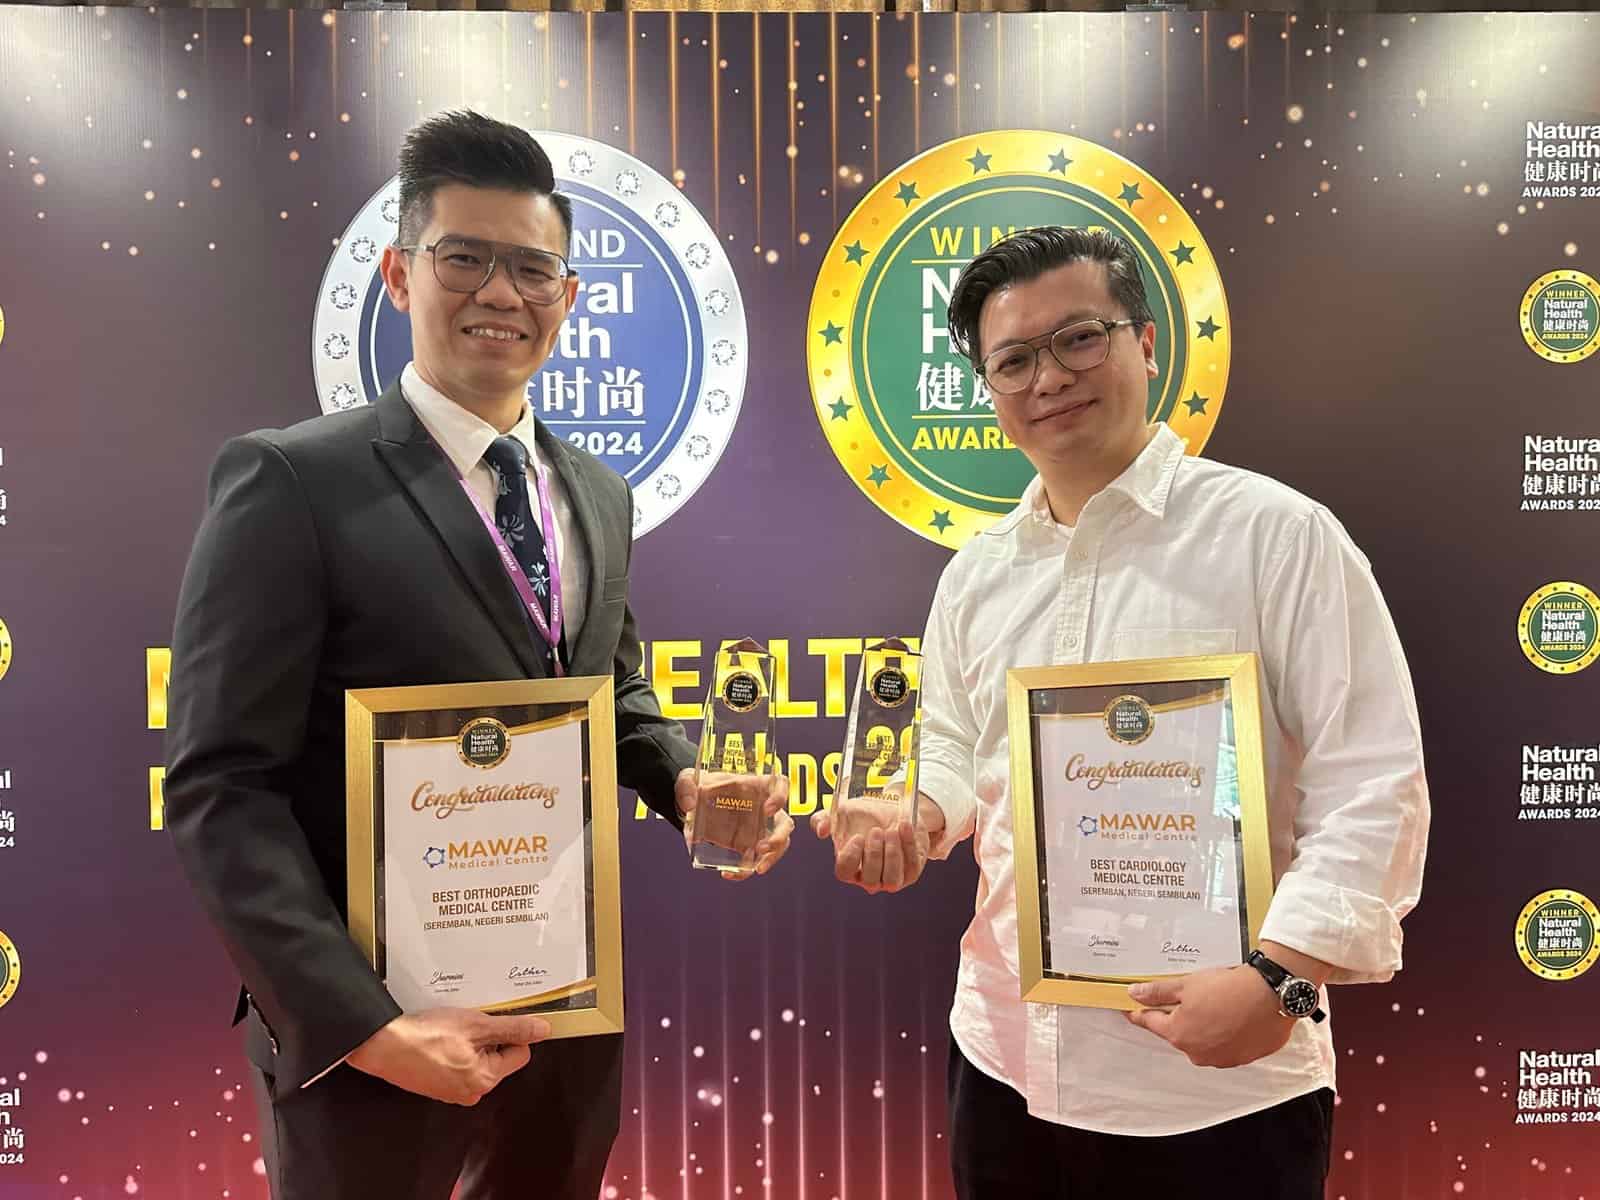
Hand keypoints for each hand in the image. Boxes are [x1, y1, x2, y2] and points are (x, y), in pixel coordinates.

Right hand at [346, 1008, 551, 1104]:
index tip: (498, 1017)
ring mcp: (452, 1091)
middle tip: (471, 1021)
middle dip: (489, 1036)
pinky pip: (458, 1064)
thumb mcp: (477, 1024)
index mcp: (485, 1079)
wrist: (383, 1045)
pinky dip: (455, 1049)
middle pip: (498, 1057)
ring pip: (477, 1059)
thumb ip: (513, 1028)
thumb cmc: (426, 1036)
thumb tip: (543, 1031)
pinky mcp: (437, 1085)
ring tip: (452, 1028)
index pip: (520, 1053)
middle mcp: (471, 1092)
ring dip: (471, 1040)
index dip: (512, 1031)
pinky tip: (441, 1036)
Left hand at [674, 767, 793, 877]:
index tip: (768, 809)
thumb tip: (688, 805)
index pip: (780, 785)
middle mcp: (762, 809)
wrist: (692, 804)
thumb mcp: (688, 780)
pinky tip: (729, 874)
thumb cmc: (698, 786)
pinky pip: (753, 861)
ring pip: (777, 845)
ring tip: (756, 868)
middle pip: (784, 823)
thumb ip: (686, 788)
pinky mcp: (746, 846)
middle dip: (779, 837)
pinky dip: (745, 871)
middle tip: (763, 847)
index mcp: (755, 786)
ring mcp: (757, 829)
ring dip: (772, 858)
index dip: (781, 796)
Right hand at [811, 789, 945, 894]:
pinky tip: (903, 826)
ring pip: (892, 881)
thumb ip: (822, 819)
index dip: (851, 857)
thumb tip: (822, 831)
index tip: (857, 837)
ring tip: (891, 831)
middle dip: (874, 855)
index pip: (845, 873)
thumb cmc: (864, 816)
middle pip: (870, 880)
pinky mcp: (911, 872)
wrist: (892, 809)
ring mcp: (891, 878)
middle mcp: (870, 878)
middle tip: (877, 831)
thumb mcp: (840, 813)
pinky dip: (908, 845)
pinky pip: (911, 865)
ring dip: (892, 855)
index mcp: (850, 866)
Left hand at [1122, 966, 1294, 1067]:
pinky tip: (1231, 1015)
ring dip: (1203, 1025)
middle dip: (1177, 1016)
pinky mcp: (1242, 1057)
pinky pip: (1225, 1045)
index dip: (1139, 1012)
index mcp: (1179, 1034)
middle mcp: (1197, 1052)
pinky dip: (1224, 1033)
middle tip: (1187, 996)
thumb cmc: (1229, 990)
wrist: (1271, 996)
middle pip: (1178, 1032)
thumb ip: (1158, 992)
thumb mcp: (1186, 984)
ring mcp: (1221, 1058)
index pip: (1150, 1023)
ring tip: (1215, 1003)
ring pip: (1202, 1040)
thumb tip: (1134, 995)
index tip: (1131, 1009)